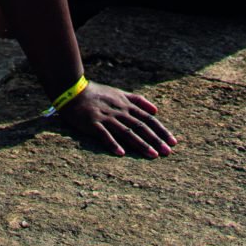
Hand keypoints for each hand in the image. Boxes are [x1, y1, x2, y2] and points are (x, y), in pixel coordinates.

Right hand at [54, 83, 175, 157]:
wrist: (73, 90)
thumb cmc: (97, 93)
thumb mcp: (119, 93)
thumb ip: (138, 100)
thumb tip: (156, 110)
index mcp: (126, 105)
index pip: (148, 119)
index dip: (161, 130)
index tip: (173, 142)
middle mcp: (119, 111)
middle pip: (141, 127)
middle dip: (156, 140)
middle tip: (167, 152)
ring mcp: (106, 117)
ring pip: (127, 132)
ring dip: (141, 144)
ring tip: (152, 155)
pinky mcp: (93, 123)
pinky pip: (104, 134)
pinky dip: (113, 143)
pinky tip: (121, 153)